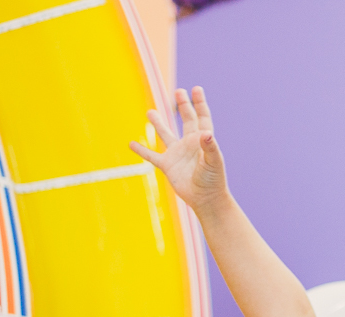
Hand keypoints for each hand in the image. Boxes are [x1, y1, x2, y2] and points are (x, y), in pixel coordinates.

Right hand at [129, 86, 228, 214]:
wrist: (205, 199)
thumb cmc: (213, 181)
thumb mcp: (213, 162)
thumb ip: (210, 147)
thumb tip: (207, 132)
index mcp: (203, 140)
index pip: (202, 118)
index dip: (200, 104)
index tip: (196, 89)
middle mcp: (190, 144)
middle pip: (187, 120)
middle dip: (183, 106)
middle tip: (179, 91)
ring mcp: (178, 154)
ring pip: (166, 134)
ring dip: (158, 123)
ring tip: (150, 112)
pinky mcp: (168, 166)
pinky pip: (152, 156)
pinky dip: (141, 150)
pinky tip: (131, 144)